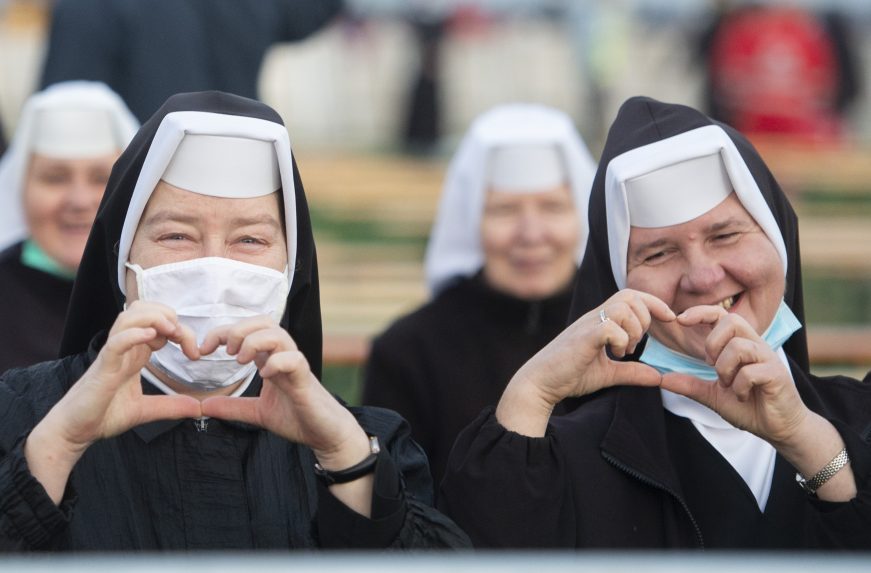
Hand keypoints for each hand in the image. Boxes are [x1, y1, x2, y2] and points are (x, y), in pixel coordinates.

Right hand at [26, 301, 202, 502]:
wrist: (74, 432)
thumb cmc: (102, 415)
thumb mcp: (145, 410)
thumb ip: (171, 406)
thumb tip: (198, 407)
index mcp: (134, 354)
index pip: (157, 324)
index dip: (180, 329)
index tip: (195, 352)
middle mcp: (123, 349)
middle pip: (141, 310)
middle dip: (167, 314)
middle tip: (183, 337)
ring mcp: (112, 356)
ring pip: (127, 318)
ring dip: (152, 318)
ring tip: (170, 330)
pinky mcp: (102, 369)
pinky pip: (116, 343)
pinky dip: (133, 335)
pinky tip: (150, 336)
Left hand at [199, 317, 367, 465]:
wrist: (325, 435)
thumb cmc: (297, 418)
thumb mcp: (257, 413)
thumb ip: (233, 407)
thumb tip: (204, 406)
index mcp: (271, 359)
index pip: (248, 330)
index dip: (224, 332)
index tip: (204, 349)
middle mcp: (283, 356)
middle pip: (264, 322)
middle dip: (239, 330)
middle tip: (225, 351)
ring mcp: (296, 366)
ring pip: (278, 335)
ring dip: (255, 342)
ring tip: (242, 361)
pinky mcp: (306, 380)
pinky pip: (294, 359)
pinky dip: (277, 362)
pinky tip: (265, 375)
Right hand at [497, 289, 674, 435]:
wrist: (540, 382)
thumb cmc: (569, 375)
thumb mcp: (607, 373)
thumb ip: (632, 371)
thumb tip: (659, 376)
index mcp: (601, 320)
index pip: (632, 296)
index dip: (655, 303)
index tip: (670, 319)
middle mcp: (595, 317)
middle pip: (630, 295)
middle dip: (645, 317)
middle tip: (637, 343)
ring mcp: (588, 325)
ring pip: (623, 308)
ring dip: (633, 329)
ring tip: (626, 349)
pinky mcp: (583, 337)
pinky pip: (610, 327)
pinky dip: (620, 340)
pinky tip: (615, 354)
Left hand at [659, 305, 807, 444]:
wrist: (779, 428)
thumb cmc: (749, 407)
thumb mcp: (712, 395)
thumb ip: (689, 385)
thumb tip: (661, 378)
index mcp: (741, 345)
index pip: (722, 315)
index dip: (701, 312)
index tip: (680, 319)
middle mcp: (756, 346)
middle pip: (732, 321)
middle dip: (713, 343)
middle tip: (711, 366)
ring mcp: (768, 358)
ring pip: (738, 346)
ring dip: (725, 368)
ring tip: (728, 385)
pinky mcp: (776, 374)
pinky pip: (750, 371)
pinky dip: (740, 386)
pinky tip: (742, 396)